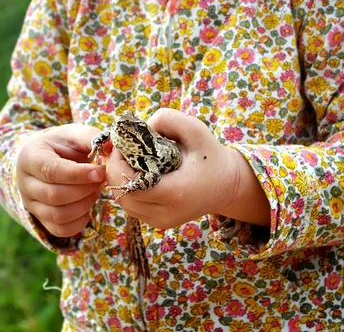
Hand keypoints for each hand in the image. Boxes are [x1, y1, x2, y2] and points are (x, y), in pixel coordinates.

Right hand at [16, 124, 106, 236]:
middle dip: (85, 189)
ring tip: (97, 188)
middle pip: (55, 195)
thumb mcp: (73, 134)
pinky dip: (80, 221)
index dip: (79, 174)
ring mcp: (31, 204)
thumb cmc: (62, 144)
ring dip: (85, 204)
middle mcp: (25, 184)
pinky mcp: (41, 219)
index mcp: (30, 157)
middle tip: (103, 178)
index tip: (101, 172)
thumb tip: (110, 145)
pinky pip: (60, 230)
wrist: (46, 157)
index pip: (52, 171)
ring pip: (58, 215)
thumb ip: (90, 137)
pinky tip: (89, 203)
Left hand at [106, 108, 236, 228]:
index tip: (124, 143)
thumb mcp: (195, 129)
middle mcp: (166, 213)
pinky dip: (128, 188)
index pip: (129, 183)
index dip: (118, 162)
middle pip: (121, 194)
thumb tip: (138, 127)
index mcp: (175, 192)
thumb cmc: (211, 155)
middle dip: (116, 168)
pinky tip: (137, 172)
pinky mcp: (158, 223)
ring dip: (120, 179)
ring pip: (123, 202)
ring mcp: (161, 222)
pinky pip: (132, 206)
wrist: (227, 185)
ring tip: (130, 159)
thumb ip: (167, 119)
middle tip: (123, 149)